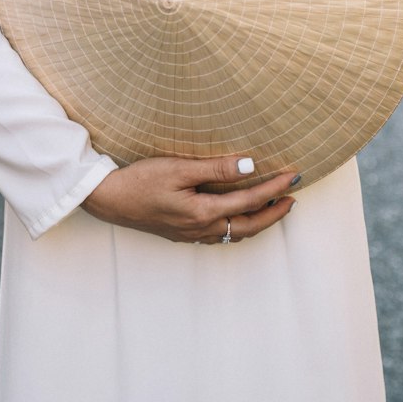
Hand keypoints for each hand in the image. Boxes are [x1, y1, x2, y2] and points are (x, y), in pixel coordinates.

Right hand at [81, 154, 298, 243]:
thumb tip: (250, 166)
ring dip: (258, 221)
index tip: (293, 177)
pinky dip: (238, 226)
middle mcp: (201, 229)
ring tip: (272, 206)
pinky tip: (238, 216)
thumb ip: (216, 168)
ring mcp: (191, 235)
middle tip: (293, 197)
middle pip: (249, 226)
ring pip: (235, 234)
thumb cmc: (141, 180)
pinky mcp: (182, 233)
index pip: (249, 202)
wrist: (109, 199)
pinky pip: (220, 235)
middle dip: (274, 213)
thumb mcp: (179, 167)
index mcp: (203, 213)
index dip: (274, 189)